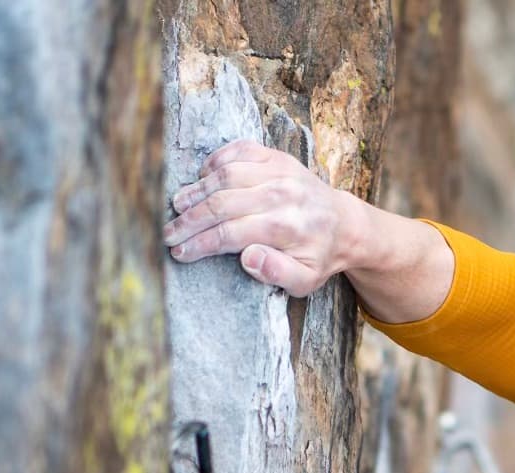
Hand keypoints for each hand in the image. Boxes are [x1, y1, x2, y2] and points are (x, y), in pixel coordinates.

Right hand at [162, 140, 364, 295]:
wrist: (345, 225)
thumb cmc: (318, 256)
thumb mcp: (305, 280)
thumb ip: (278, 273)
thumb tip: (247, 258)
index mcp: (287, 227)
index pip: (230, 233)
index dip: (199, 243)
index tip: (178, 252)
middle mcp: (283, 194)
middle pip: (222, 203)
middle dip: (190, 220)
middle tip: (169, 232)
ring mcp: (280, 171)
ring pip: (226, 175)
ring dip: (197, 190)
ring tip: (178, 205)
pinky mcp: (278, 156)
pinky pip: (240, 150)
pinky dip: (217, 160)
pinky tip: (202, 176)